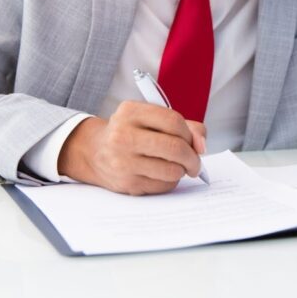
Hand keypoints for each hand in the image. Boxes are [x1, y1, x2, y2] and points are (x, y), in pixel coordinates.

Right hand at [58, 101, 206, 194]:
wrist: (95, 152)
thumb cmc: (131, 133)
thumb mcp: (150, 118)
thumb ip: (183, 126)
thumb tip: (201, 145)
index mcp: (130, 112)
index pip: (173, 121)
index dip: (190, 134)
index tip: (195, 143)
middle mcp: (123, 135)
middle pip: (174, 147)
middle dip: (193, 158)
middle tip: (195, 162)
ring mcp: (123, 161)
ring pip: (172, 170)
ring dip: (182, 171)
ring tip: (176, 166)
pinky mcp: (126, 183)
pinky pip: (162, 186)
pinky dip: (169, 181)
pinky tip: (160, 174)